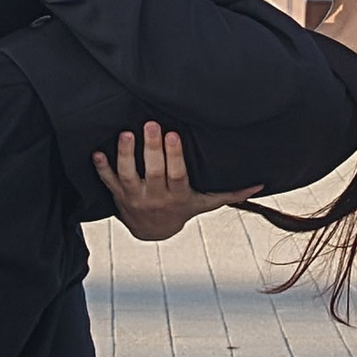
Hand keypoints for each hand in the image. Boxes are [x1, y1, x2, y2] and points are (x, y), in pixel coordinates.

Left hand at [92, 125, 259, 242]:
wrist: (152, 232)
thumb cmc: (182, 209)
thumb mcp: (205, 203)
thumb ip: (230, 193)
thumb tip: (260, 184)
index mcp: (178, 195)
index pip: (177, 174)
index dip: (174, 156)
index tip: (174, 134)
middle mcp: (155, 196)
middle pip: (153, 171)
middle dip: (152, 148)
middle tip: (151, 124)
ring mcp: (134, 195)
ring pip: (127, 175)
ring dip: (125, 154)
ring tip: (126, 133)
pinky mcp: (117, 194)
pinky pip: (107, 181)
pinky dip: (101, 168)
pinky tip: (96, 152)